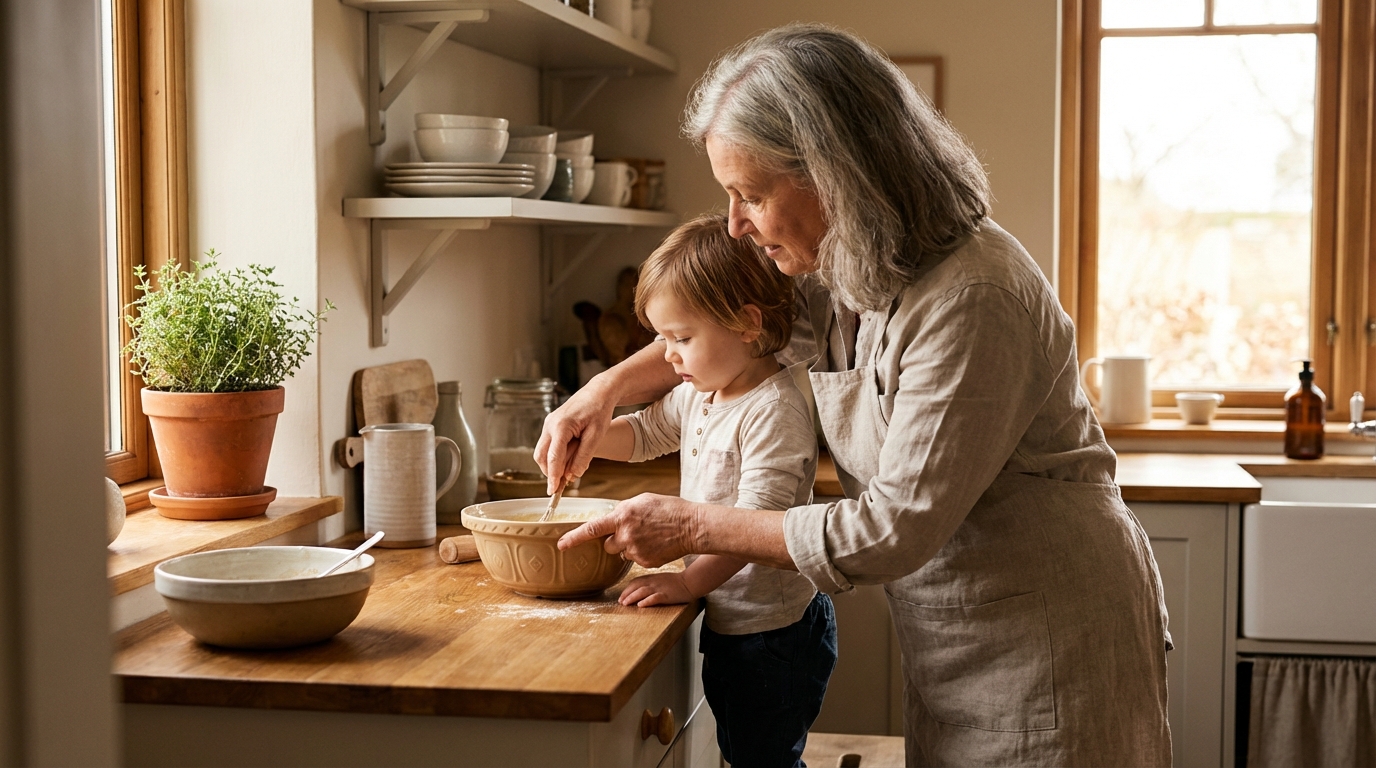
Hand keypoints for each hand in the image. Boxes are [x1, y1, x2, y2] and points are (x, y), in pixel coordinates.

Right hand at [535, 384, 614, 493]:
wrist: (598, 392)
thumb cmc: (599, 410)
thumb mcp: (596, 435)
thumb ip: (584, 456)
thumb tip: (572, 475)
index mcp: (561, 426)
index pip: (553, 457)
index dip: (553, 476)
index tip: (553, 491)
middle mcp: (550, 424)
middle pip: (541, 456)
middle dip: (549, 472)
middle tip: (561, 486)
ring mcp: (549, 424)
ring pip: (542, 452)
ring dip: (552, 465)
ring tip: (567, 474)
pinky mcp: (551, 425)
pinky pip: (548, 445)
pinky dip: (554, 457)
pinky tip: (567, 462)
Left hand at [558, 493, 697, 567]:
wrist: (692, 526)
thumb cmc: (669, 509)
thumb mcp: (642, 500)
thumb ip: (623, 510)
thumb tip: (612, 519)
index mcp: (622, 515)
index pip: (592, 528)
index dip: (574, 538)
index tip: (561, 545)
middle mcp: (625, 534)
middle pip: (607, 544)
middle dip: (614, 540)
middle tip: (633, 531)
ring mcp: (635, 550)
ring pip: (621, 552)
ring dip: (629, 546)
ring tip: (649, 536)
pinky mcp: (645, 562)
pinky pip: (635, 559)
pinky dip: (642, 553)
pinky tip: (656, 544)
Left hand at [619, 572, 694, 606]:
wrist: (690, 581)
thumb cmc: (676, 582)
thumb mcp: (661, 578)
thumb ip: (651, 582)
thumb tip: (640, 589)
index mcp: (652, 578)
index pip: (635, 581)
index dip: (627, 589)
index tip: (621, 596)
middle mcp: (654, 582)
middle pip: (636, 586)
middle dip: (626, 594)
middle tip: (620, 602)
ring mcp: (660, 588)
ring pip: (642, 591)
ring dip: (632, 597)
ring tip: (625, 604)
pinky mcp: (666, 595)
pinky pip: (655, 598)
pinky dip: (647, 601)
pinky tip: (641, 605)